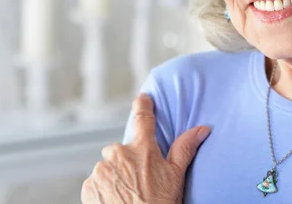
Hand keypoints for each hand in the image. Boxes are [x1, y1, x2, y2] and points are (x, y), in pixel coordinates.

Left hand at [81, 93, 210, 203]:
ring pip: (107, 166)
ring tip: (128, 193)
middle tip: (139, 179)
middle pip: (121, 149)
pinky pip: (96, 181)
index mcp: (142, 149)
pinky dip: (104, 188)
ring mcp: (102, 170)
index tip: (143, 98)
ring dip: (115, 175)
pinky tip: (116, 199)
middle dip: (127, 159)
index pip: (143, 119)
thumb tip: (202, 129)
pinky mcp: (89, 186)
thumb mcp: (176, 177)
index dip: (143, 105)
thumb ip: (185, 148)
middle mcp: (118, 155)